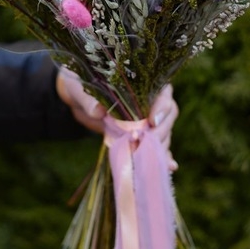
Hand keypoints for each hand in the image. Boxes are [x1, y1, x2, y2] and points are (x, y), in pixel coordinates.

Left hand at [56, 68, 178, 168]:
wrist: (79, 99)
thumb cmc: (81, 84)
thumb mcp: (80, 88)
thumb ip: (89, 98)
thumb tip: (97, 112)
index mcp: (142, 82)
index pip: (163, 92)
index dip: (162, 107)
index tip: (152, 121)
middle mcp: (150, 100)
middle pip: (168, 116)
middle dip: (161, 131)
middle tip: (146, 143)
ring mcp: (148, 120)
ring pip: (164, 133)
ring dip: (159, 146)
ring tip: (150, 159)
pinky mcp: (141, 135)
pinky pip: (156, 146)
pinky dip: (163, 156)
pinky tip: (170, 167)